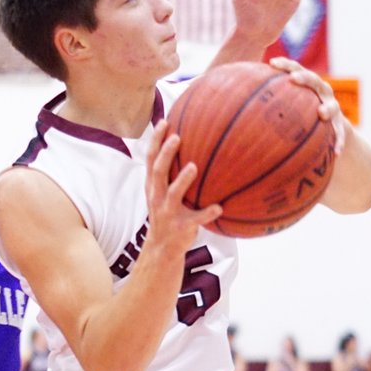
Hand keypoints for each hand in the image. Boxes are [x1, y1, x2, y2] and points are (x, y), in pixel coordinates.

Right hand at [147, 120, 220, 243]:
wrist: (162, 248)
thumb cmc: (167, 213)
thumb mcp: (162, 193)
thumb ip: (171, 173)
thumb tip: (190, 145)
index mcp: (153, 186)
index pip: (151, 159)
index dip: (155, 140)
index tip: (164, 122)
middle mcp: (157, 197)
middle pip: (158, 172)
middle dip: (166, 154)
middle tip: (177, 137)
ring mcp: (168, 212)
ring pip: (172, 194)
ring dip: (182, 180)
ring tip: (194, 166)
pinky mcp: (181, 227)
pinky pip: (195, 219)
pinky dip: (207, 213)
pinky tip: (219, 208)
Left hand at [270, 56, 345, 153]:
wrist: (327, 130)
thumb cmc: (297, 118)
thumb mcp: (281, 110)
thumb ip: (261, 105)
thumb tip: (230, 104)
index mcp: (304, 85)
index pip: (294, 70)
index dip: (285, 65)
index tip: (271, 63)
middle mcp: (320, 92)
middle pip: (314, 81)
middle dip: (304, 79)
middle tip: (293, 79)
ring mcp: (332, 107)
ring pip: (332, 105)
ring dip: (328, 108)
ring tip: (321, 113)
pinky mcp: (340, 125)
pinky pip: (340, 134)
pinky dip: (338, 141)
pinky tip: (336, 153)